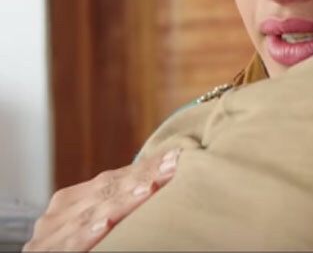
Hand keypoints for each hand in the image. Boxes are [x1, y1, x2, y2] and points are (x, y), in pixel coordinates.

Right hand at [23, 148, 179, 251]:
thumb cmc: (79, 244)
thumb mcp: (95, 223)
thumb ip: (116, 207)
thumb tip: (157, 186)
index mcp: (71, 203)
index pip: (113, 180)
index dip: (145, 168)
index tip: (175, 157)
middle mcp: (58, 215)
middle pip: (106, 192)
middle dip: (141, 177)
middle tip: (172, 164)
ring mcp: (50, 236)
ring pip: (92, 215)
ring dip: (122, 200)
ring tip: (149, 188)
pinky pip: (71, 243)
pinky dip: (88, 233)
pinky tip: (106, 224)